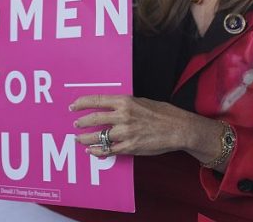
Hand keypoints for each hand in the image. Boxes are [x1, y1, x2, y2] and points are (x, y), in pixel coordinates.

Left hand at [71, 95, 210, 157]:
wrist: (178, 129)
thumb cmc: (162, 113)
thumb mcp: (141, 101)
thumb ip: (124, 104)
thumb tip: (110, 107)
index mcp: (125, 101)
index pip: (97, 100)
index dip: (82, 103)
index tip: (73, 106)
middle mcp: (123, 116)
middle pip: (94, 119)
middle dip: (81, 122)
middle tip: (76, 124)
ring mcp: (125, 133)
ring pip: (98, 137)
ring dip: (86, 139)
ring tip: (80, 139)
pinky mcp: (130, 147)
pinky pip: (108, 150)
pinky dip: (98, 151)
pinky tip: (92, 151)